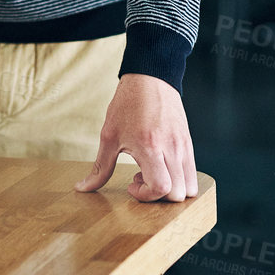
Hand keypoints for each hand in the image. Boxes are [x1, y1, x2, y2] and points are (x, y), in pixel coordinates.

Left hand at [74, 73, 197, 201]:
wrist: (150, 78)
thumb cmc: (127, 104)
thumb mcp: (109, 136)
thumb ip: (100, 167)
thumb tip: (82, 188)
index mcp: (150, 147)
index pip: (161, 188)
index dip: (146, 195)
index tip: (131, 184)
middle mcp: (172, 148)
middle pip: (178, 193)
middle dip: (159, 196)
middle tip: (142, 179)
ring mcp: (183, 146)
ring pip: (190, 186)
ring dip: (172, 188)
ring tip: (153, 172)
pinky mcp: (189, 142)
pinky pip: (192, 172)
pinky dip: (179, 178)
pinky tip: (161, 164)